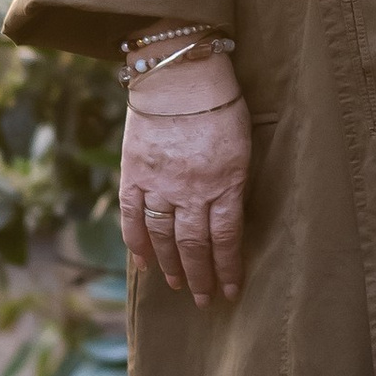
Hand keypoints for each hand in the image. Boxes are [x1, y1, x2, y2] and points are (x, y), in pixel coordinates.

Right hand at [117, 52, 250, 307]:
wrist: (178, 74)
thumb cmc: (219, 105)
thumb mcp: (242, 146)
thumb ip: (234, 183)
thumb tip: (229, 216)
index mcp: (225, 183)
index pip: (226, 240)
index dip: (227, 270)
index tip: (230, 291)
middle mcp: (191, 191)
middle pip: (194, 246)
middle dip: (199, 277)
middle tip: (202, 300)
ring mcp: (159, 185)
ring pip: (163, 238)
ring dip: (170, 266)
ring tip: (176, 285)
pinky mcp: (134, 175)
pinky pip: (133, 218)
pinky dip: (137, 244)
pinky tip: (143, 263)